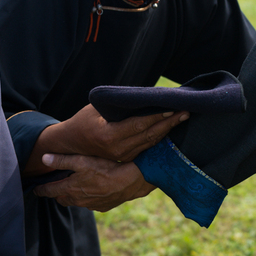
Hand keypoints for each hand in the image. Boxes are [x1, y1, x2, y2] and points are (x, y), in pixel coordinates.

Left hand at [33, 154, 156, 210]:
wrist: (130, 181)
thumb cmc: (106, 168)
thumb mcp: (83, 160)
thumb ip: (62, 160)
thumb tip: (44, 158)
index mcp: (70, 188)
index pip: (49, 191)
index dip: (41, 190)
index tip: (36, 189)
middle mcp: (77, 200)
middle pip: (61, 199)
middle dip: (58, 193)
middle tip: (58, 185)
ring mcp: (90, 205)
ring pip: (76, 202)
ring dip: (74, 195)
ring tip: (78, 186)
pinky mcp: (102, 207)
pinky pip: (90, 204)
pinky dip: (89, 198)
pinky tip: (96, 190)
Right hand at [48, 103, 188, 162]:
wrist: (70, 144)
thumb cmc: (84, 121)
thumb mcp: (97, 109)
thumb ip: (119, 105)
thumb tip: (145, 97)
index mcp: (109, 136)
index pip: (139, 125)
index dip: (158, 117)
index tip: (173, 108)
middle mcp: (117, 149)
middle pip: (149, 135)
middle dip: (169, 123)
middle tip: (186, 112)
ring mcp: (123, 157)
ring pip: (150, 142)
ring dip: (167, 130)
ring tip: (182, 117)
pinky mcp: (126, 159)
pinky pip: (146, 147)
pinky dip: (159, 136)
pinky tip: (170, 127)